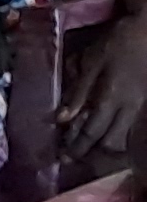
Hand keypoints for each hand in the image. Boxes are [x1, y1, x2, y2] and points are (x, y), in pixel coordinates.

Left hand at [64, 21, 146, 161]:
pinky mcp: (144, 101)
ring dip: (105, 145)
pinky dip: (116, 132)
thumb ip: (79, 92)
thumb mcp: (92, 63)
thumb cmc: (118, 44)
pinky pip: (130, 125)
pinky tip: (106, 130)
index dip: (77, 147)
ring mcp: (140, 105)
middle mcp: (128, 107)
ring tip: (88, 147)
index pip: (92, 131)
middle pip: (112, 142)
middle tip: (74, 154)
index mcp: (111, 99)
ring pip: (124, 136)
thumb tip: (62, 119)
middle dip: (93, 152)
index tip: (64, 158)